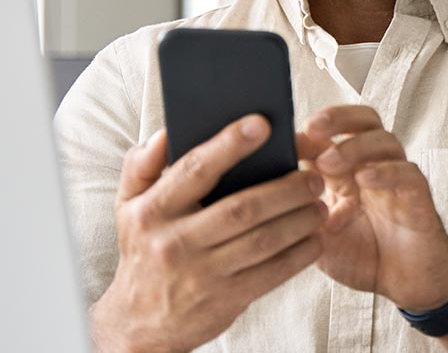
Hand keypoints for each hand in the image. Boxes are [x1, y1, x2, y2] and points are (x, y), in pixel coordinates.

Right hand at [90, 116, 326, 352]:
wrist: (139, 323)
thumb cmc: (142, 251)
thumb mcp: (127, 206)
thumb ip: (142, 165)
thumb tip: (167, 132)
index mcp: (153, 211)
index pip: (195, 170)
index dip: (230, 144)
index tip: (263, 124)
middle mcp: (175, 242)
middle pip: (243, 208)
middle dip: (286, 189)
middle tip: (312, 177)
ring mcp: (202, 274)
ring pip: (264, 240)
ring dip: (300, 220)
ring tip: (320, 204)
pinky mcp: (225, 299)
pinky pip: (272, 273)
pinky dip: (300, 254)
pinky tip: (315, 238)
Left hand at [299, 105, 447, 311]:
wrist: (404, 285)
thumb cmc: (362, 256)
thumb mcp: (318, 235)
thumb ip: (299, 211)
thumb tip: (266, 189)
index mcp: (347, 170)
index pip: (332, 134)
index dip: (309, 132)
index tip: (283, 140)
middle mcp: (374, 166)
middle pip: (364, 120)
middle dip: (338, 117)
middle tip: (312, 128)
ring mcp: (397, 179)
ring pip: (385, 141)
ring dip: (355, 146)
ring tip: (329, 163)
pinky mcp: (418, 196)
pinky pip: (407, 173)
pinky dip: (385, 172)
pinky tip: (364, 179)